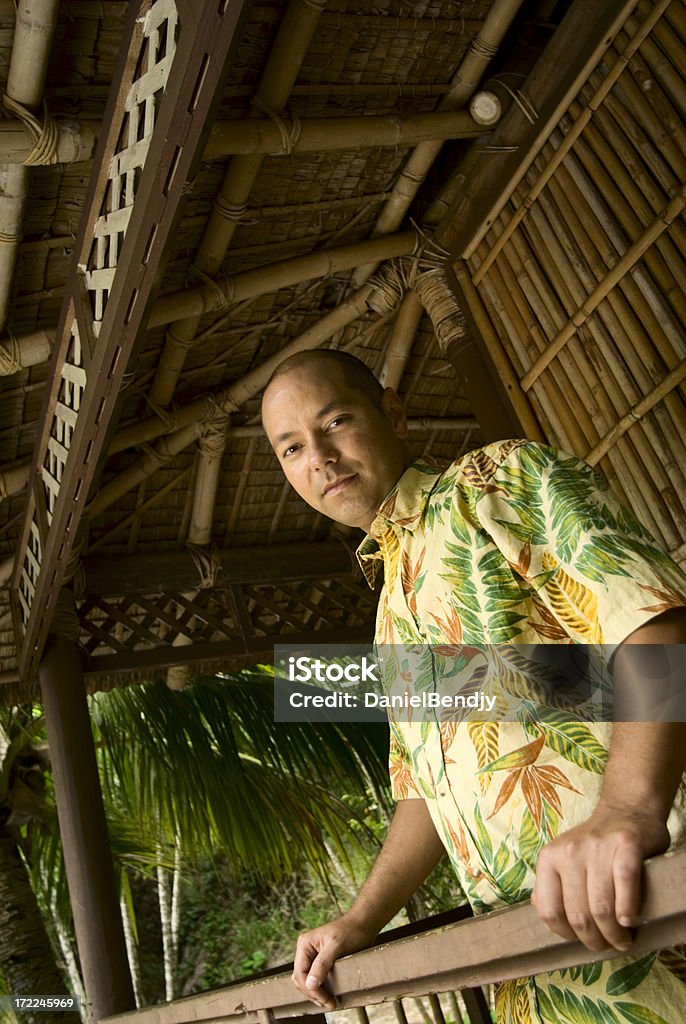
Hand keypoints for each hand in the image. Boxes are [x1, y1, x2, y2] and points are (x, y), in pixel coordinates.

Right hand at [292, 912, 377, 1009]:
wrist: (363, 923)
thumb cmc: (351, 931)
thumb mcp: (336, 946)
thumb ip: (322, 964)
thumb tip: (310, 984)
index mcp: (305, 944)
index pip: (300, 973)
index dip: (311, 990)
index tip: (326, 1000)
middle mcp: (306, 950)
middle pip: (302, 979)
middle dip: (313, 994)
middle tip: (329, 1004)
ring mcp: (313, 956)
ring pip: (307, 981)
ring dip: (316, 993)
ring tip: (329, 1002)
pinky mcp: (321, 961)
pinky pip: (315, 978)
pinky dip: (320, 988)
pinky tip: (329, 995)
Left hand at [531, 802, 669, 950]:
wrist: (625, 811)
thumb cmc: (594, 847)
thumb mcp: (563, 860)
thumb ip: (553, 886)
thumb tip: (546, 918)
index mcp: (548, 858)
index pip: (548, 911)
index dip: (565, 934)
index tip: (580, 940)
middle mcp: (569, 851)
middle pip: (579, 915)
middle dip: (595, 940)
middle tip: (608, 945)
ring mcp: (598, 847)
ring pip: (601, 907)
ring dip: (615, 933)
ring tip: (623, 939)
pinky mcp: (626, 845)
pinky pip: (625, 885)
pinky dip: (628, 909)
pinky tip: (630, 920)